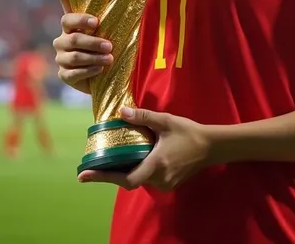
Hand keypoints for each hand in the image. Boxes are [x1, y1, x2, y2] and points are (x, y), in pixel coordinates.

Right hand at [49, 0, 113, 94]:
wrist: (101, 68)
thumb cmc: (99, 38)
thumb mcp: (98, 21)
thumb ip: (86, 1)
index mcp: (69, 25)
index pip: (68, 18)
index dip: (81, 19)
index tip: (96, 21)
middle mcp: (61, 41)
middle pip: (73, 39)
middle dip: (93, 42)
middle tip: (110, 45)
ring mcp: (61, 58)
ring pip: (74, 57)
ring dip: (93, 58)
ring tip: (110, 59)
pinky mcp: (64, 75)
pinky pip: (72, 74)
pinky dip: (88, 71)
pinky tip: (100, 69)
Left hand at [78, 106, 210, 191]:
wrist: (211, 146)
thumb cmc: (188, 133)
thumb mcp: (165, 121)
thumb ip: (143, 117)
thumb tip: (121, 111)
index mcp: (155, 165)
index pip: (125, 179)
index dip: (103, 178)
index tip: (84, 176)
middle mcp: (158, 179)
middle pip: (128, 180)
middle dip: (110, 174)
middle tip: (91, 166)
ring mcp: (164, 183)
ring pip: (138, 179)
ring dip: (125, 170)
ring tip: (109, 160)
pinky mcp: (169, 183)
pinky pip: (147, 178)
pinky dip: (137, 169)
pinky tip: (132, 158)